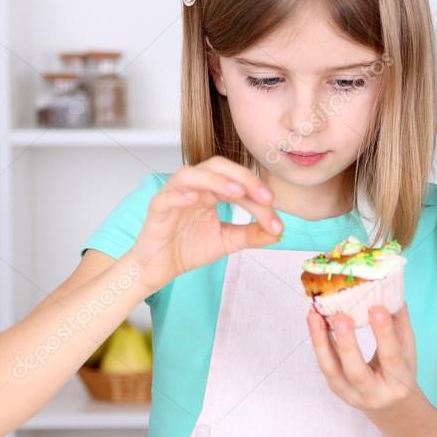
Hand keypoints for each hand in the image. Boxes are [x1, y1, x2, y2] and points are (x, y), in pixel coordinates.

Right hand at [128, 157, 282, 293]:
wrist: (159, 269)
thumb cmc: (188, 249)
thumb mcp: (227, 241)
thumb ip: (251, 234)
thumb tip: (279, 232)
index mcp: (211, 190)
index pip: (237, 182)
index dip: (257, 192)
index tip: (275, 210)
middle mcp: (193, 186)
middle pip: (217, 167)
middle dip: (243, 179)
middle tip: (265, 198)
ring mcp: (174, 194)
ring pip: (192, 174)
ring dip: (216, 180)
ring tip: (236, 193)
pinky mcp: (157, 208)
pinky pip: (167, 195)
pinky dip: (180, 193)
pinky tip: (195, 197)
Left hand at [306, 302, 418, 414]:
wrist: (390, 406)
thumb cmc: (400, 372)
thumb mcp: (408, 350)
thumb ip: (400, 322)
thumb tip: (390, 289)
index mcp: (398, 382)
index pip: (391, 357)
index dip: (384, 333)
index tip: (376, 308)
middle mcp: (373, 393)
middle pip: (356, 372)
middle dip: (347, 343)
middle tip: (340, 315)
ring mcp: (351, 394)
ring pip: (331, 370)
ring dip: (321, 341)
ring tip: (314, 315)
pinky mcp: (335, 388)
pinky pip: (324, 365)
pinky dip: (318, 342)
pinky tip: (314, 321)